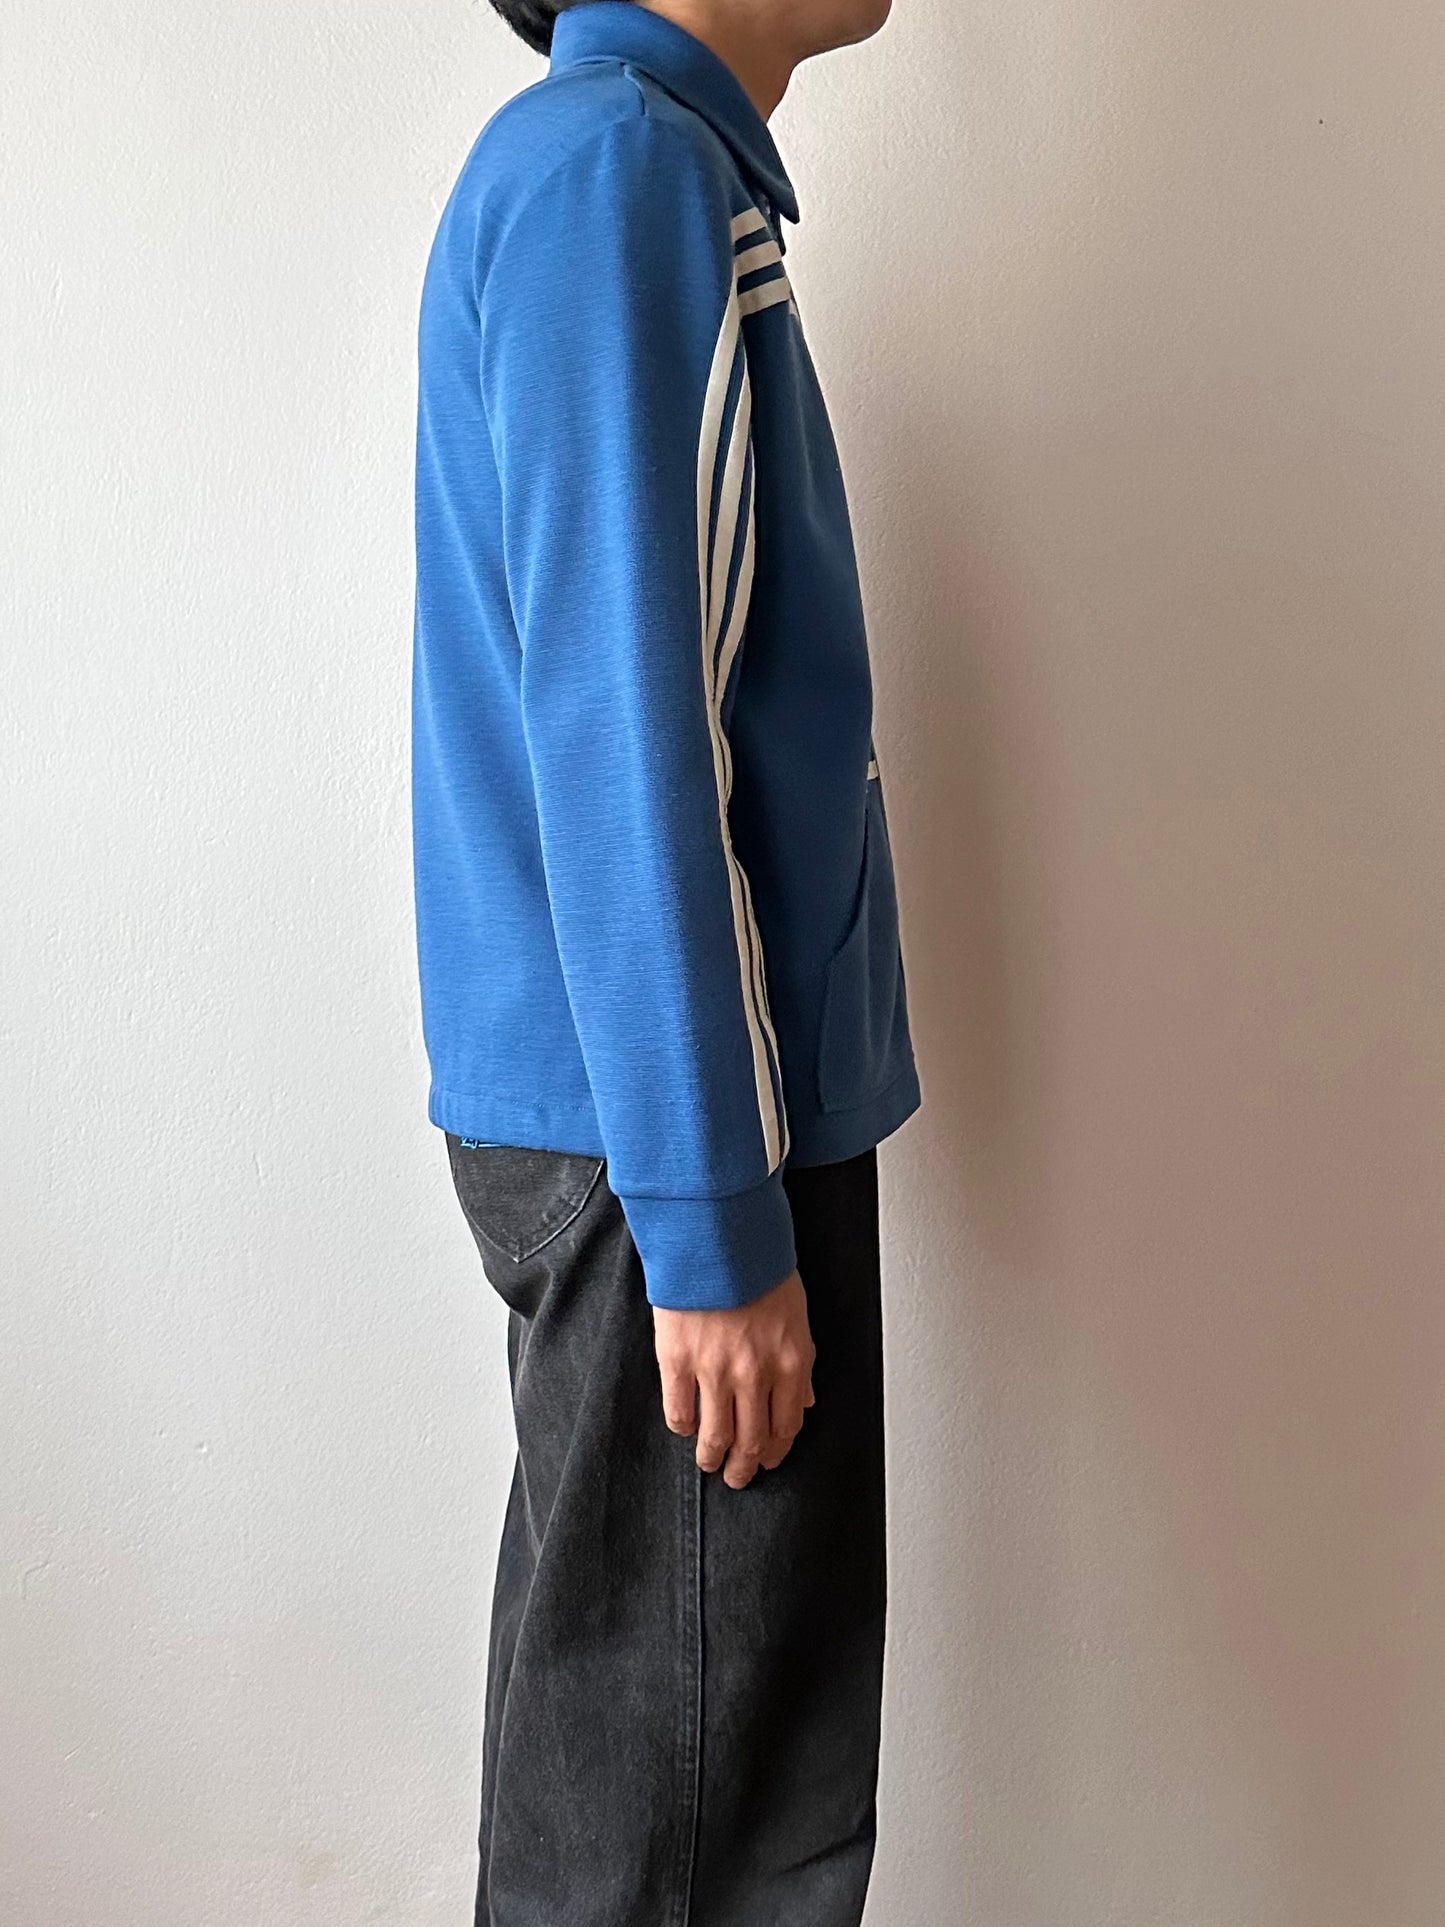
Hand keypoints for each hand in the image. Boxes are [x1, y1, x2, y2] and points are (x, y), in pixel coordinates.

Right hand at [652, 1270, 815, 1488]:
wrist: (717, 1233)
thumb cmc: (757, 1264)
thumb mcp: (797, 1312)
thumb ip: (801, 1362)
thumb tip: (806, 1399)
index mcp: (791, 1361)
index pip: (788, 1425)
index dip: (777, 1450)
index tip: (770, 1459)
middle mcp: (755, 1374)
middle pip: (752, 1440)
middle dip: (746, 1467)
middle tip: (738, 1476)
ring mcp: (714, 1370)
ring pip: (715, 1436)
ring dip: (713, 1457)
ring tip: (709, 1463)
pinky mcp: (677, 1360)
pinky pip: (679, 1411)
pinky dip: (682, 1426)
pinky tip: (684, 1427)